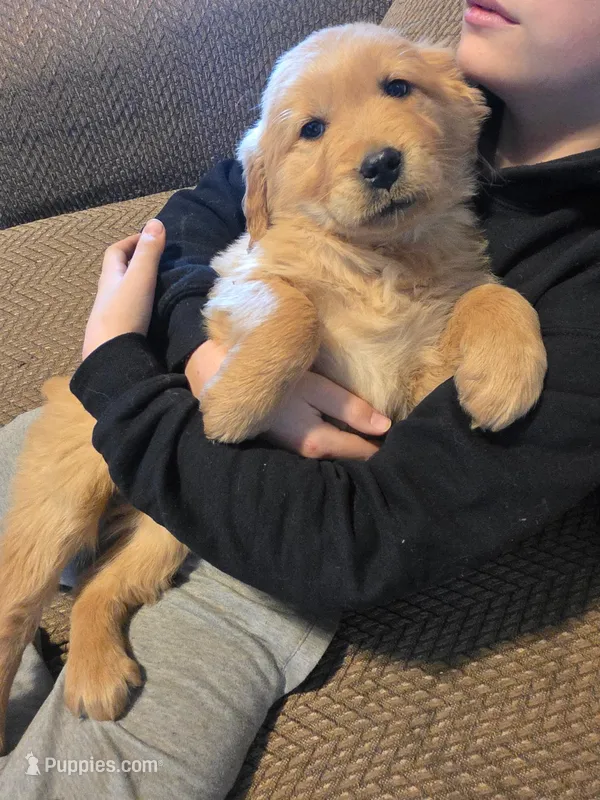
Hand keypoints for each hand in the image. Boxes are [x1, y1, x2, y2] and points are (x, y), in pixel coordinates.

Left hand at [82, 219, 165, 358]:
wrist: (111, 358)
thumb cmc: (124, 315)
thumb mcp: (139, 279)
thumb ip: (148, 253)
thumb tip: (155, 222)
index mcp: (109, 279)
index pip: (115, 252)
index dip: (131, 241)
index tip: (150, 238)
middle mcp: (107, 296)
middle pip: (118, 273)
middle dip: (135, 262)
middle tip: (158, 261)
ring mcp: (111, 317)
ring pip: (123, 294)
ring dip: (139, 286)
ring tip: (161, 286)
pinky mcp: (118, 334)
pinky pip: (129, 313)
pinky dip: (141, 306)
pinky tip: (153, 314)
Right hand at [185, 341, 390, 458]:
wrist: (219, 377)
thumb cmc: (270, 376)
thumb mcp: (313, 386)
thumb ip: (348, 407)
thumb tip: (384, 427)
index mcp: (316, 443)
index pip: (361, 454)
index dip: (384, 449)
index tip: (407, 445)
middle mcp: (306, 455)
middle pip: (347, 460)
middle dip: (370, 455)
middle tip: (399, 450)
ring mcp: (293, 451)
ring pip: (332, 456)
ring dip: (352, 451)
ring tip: (376, 444)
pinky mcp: (285, 443)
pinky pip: (318, 450)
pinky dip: (335, 445)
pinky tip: (345, 437)